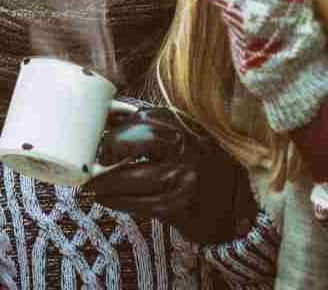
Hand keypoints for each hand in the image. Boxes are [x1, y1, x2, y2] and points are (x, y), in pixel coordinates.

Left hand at [83, 108, 250, 244]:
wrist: (236, 210)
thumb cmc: (203, 171)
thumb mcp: (188, 141)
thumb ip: (156, 130)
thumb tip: (109, 121)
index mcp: (188, 129)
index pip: (147, 117)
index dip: (119, 126)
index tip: (101, 136)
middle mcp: (189, 150)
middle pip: (141, 138)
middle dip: (112, 147)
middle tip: (96, 160)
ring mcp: (184, 179)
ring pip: (133, 175)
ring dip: (105, 181)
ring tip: (91, 185)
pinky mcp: (178, 207)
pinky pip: (137, 203)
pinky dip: (117, 201)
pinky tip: (106, 199)